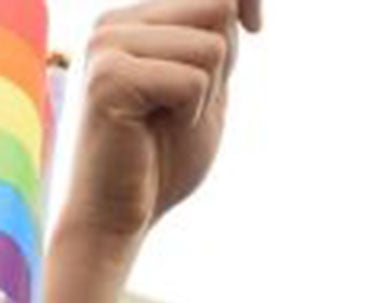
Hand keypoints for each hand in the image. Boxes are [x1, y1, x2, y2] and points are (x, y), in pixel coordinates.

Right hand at [54, 0, 263, 244]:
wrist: (117, 217)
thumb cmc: (162, 161)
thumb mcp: (203, 89)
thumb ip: (217, 43)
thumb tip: (240, 0)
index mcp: (132, 20)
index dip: (244, 0)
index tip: (258, 26)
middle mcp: (114, 23)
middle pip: (215, 7)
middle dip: (222, 64)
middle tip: (185, 107)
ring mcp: (107, 46)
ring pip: (210, 46)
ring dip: (205, 96)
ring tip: (167, 121)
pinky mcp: (110, 79)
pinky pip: (192, 80)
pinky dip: (191, 114)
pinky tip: (155, 131)